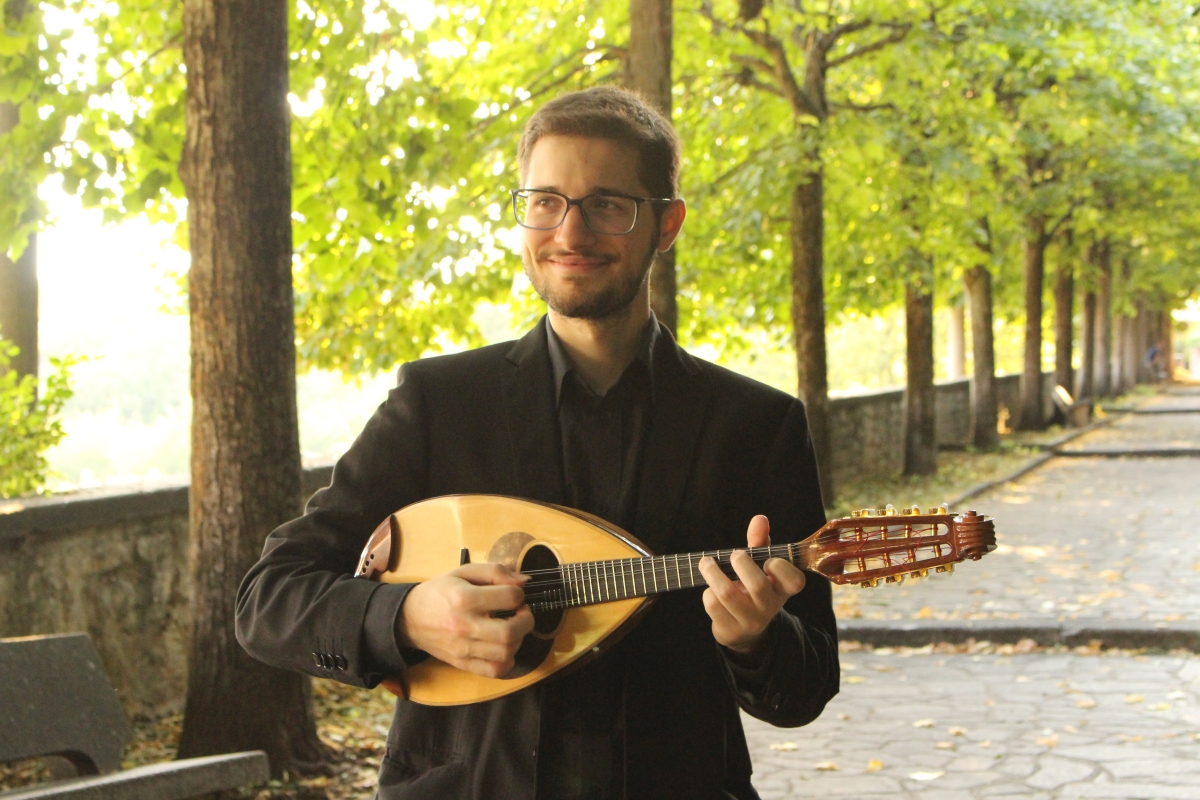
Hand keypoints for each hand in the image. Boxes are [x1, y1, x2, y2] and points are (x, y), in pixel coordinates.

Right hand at [398, 563, 534, 677]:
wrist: (410, 618)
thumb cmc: (440, 592)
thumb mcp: (464, 572)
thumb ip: (495, 571)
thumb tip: (524, 581)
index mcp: (465, 598)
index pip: (509, 598)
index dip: (519, 593)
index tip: (514, 594)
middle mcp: (464, 626)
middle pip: (510, 632)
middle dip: (526, 620)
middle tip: (521, 613)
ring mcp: (463, 648)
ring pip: (505, 653)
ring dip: (518, 640)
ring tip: (512, 628)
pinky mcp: (463, 663)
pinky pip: (494, 671)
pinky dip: (507, 661)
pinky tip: (504, 648)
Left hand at [698, 515, 806, 655]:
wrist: (742, 628)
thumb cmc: (752, 586)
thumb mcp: (760, 566)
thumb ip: (760, 542)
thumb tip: (760, 519)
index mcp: (783, 589)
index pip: (794, 581)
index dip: (781, 568)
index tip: (767, 560)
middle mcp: (770, 607)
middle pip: (757, 585)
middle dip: (741, 564)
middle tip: (734, 554)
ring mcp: (750, 620)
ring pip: (728, 594)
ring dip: (713, 573)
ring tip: (706, 562)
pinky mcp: (730, 630)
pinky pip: (713, 605)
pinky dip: (708, 592)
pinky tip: (710, 588)